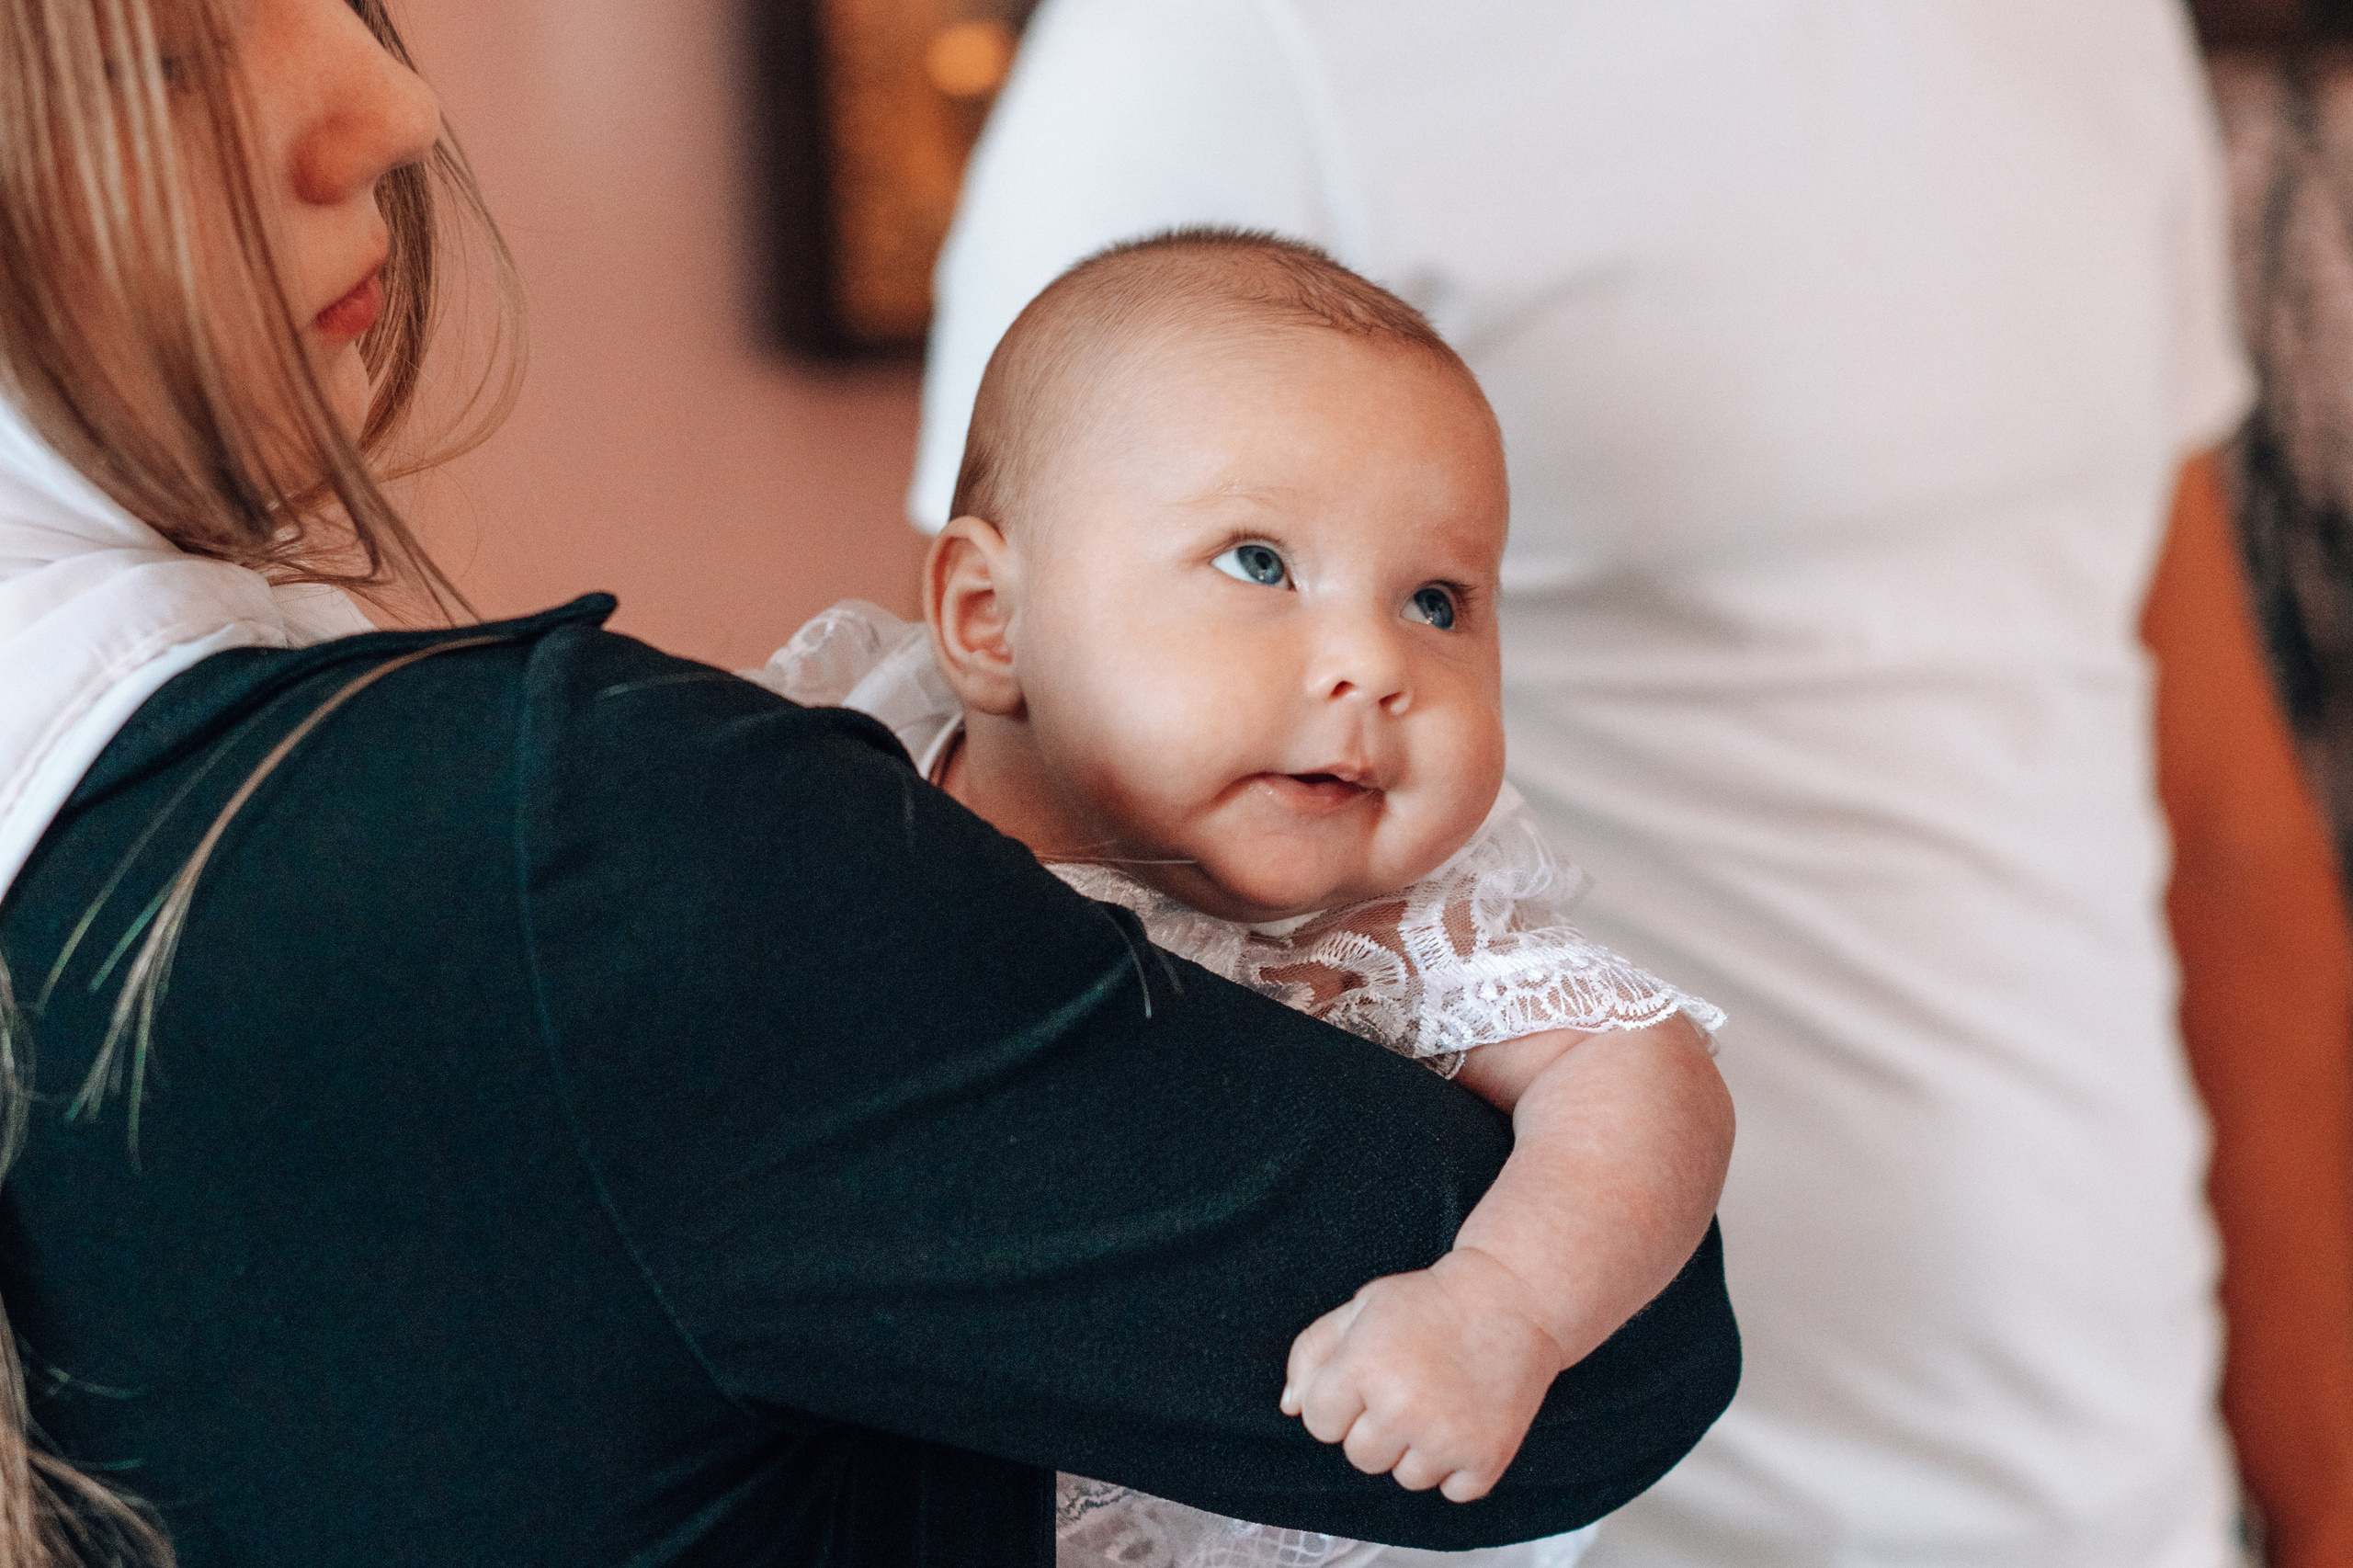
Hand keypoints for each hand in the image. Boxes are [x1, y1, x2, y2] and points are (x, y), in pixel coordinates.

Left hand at [1279, 1247, 1568, 1501]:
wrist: (1513, 1301)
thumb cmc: (1431, 1303)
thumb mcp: (1361, 1308)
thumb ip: (1312, 1353)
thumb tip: (1290, 1407)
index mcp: (1364, 1366)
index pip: (1318, 1422)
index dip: (1339, 1401)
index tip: (1366, 1378)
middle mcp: (1402, 1407)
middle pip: (1359, 1456)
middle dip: (1375, 1427)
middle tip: (1407, 1388)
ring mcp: (1446, 1438)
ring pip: (1405, 1477)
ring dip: (1416, 1449)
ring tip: (1439, 1402)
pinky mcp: (1486, 1459)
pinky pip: (1451, 1491)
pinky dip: (1457, 1466)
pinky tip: (1465, 1422)